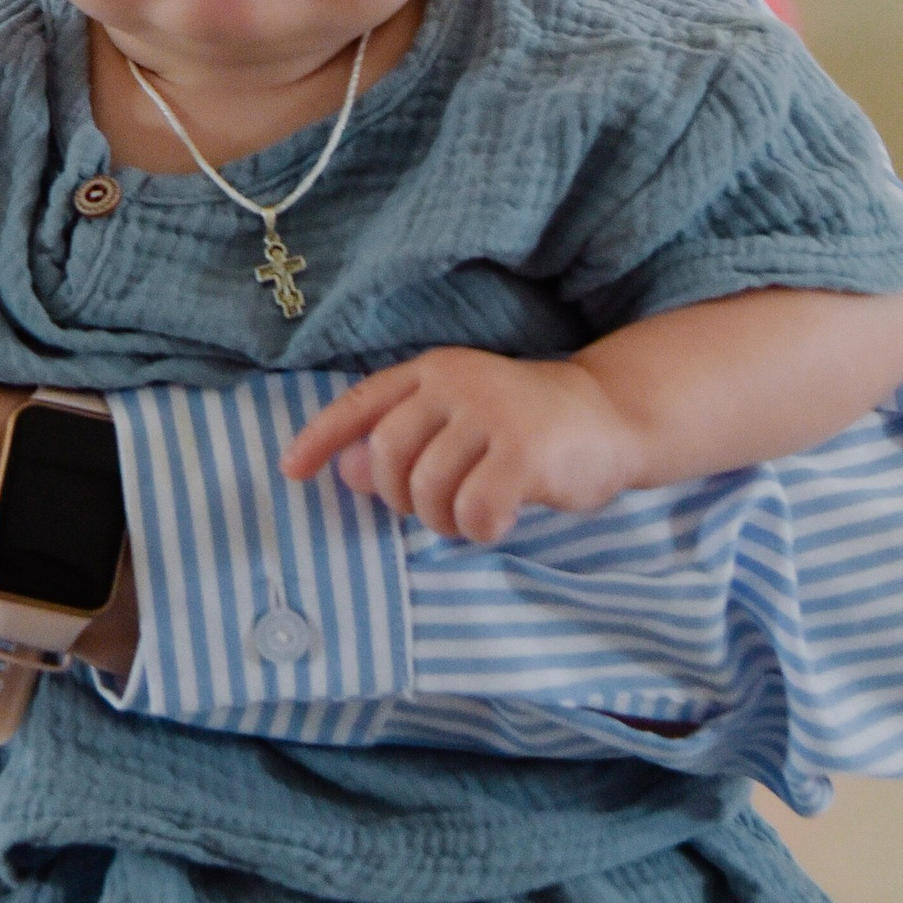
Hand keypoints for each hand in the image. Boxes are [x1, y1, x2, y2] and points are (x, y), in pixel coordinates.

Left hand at [281, 348, 640, 544]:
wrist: (611, 416)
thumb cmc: (526, 427)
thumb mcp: (459, 424)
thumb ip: (405, 442)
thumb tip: (342, 470)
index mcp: (433, 371)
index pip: (361, 403)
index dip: (320, 438)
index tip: (291, 471)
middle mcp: (456, 382)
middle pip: (386, 455)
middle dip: (401, 498)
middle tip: (435, 509)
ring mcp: (490, 414)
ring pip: (428, 490)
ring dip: (443, 521)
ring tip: (472, 514)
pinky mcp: (523, 451)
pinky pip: (472, 512)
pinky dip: (479, 531)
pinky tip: (500, 521)